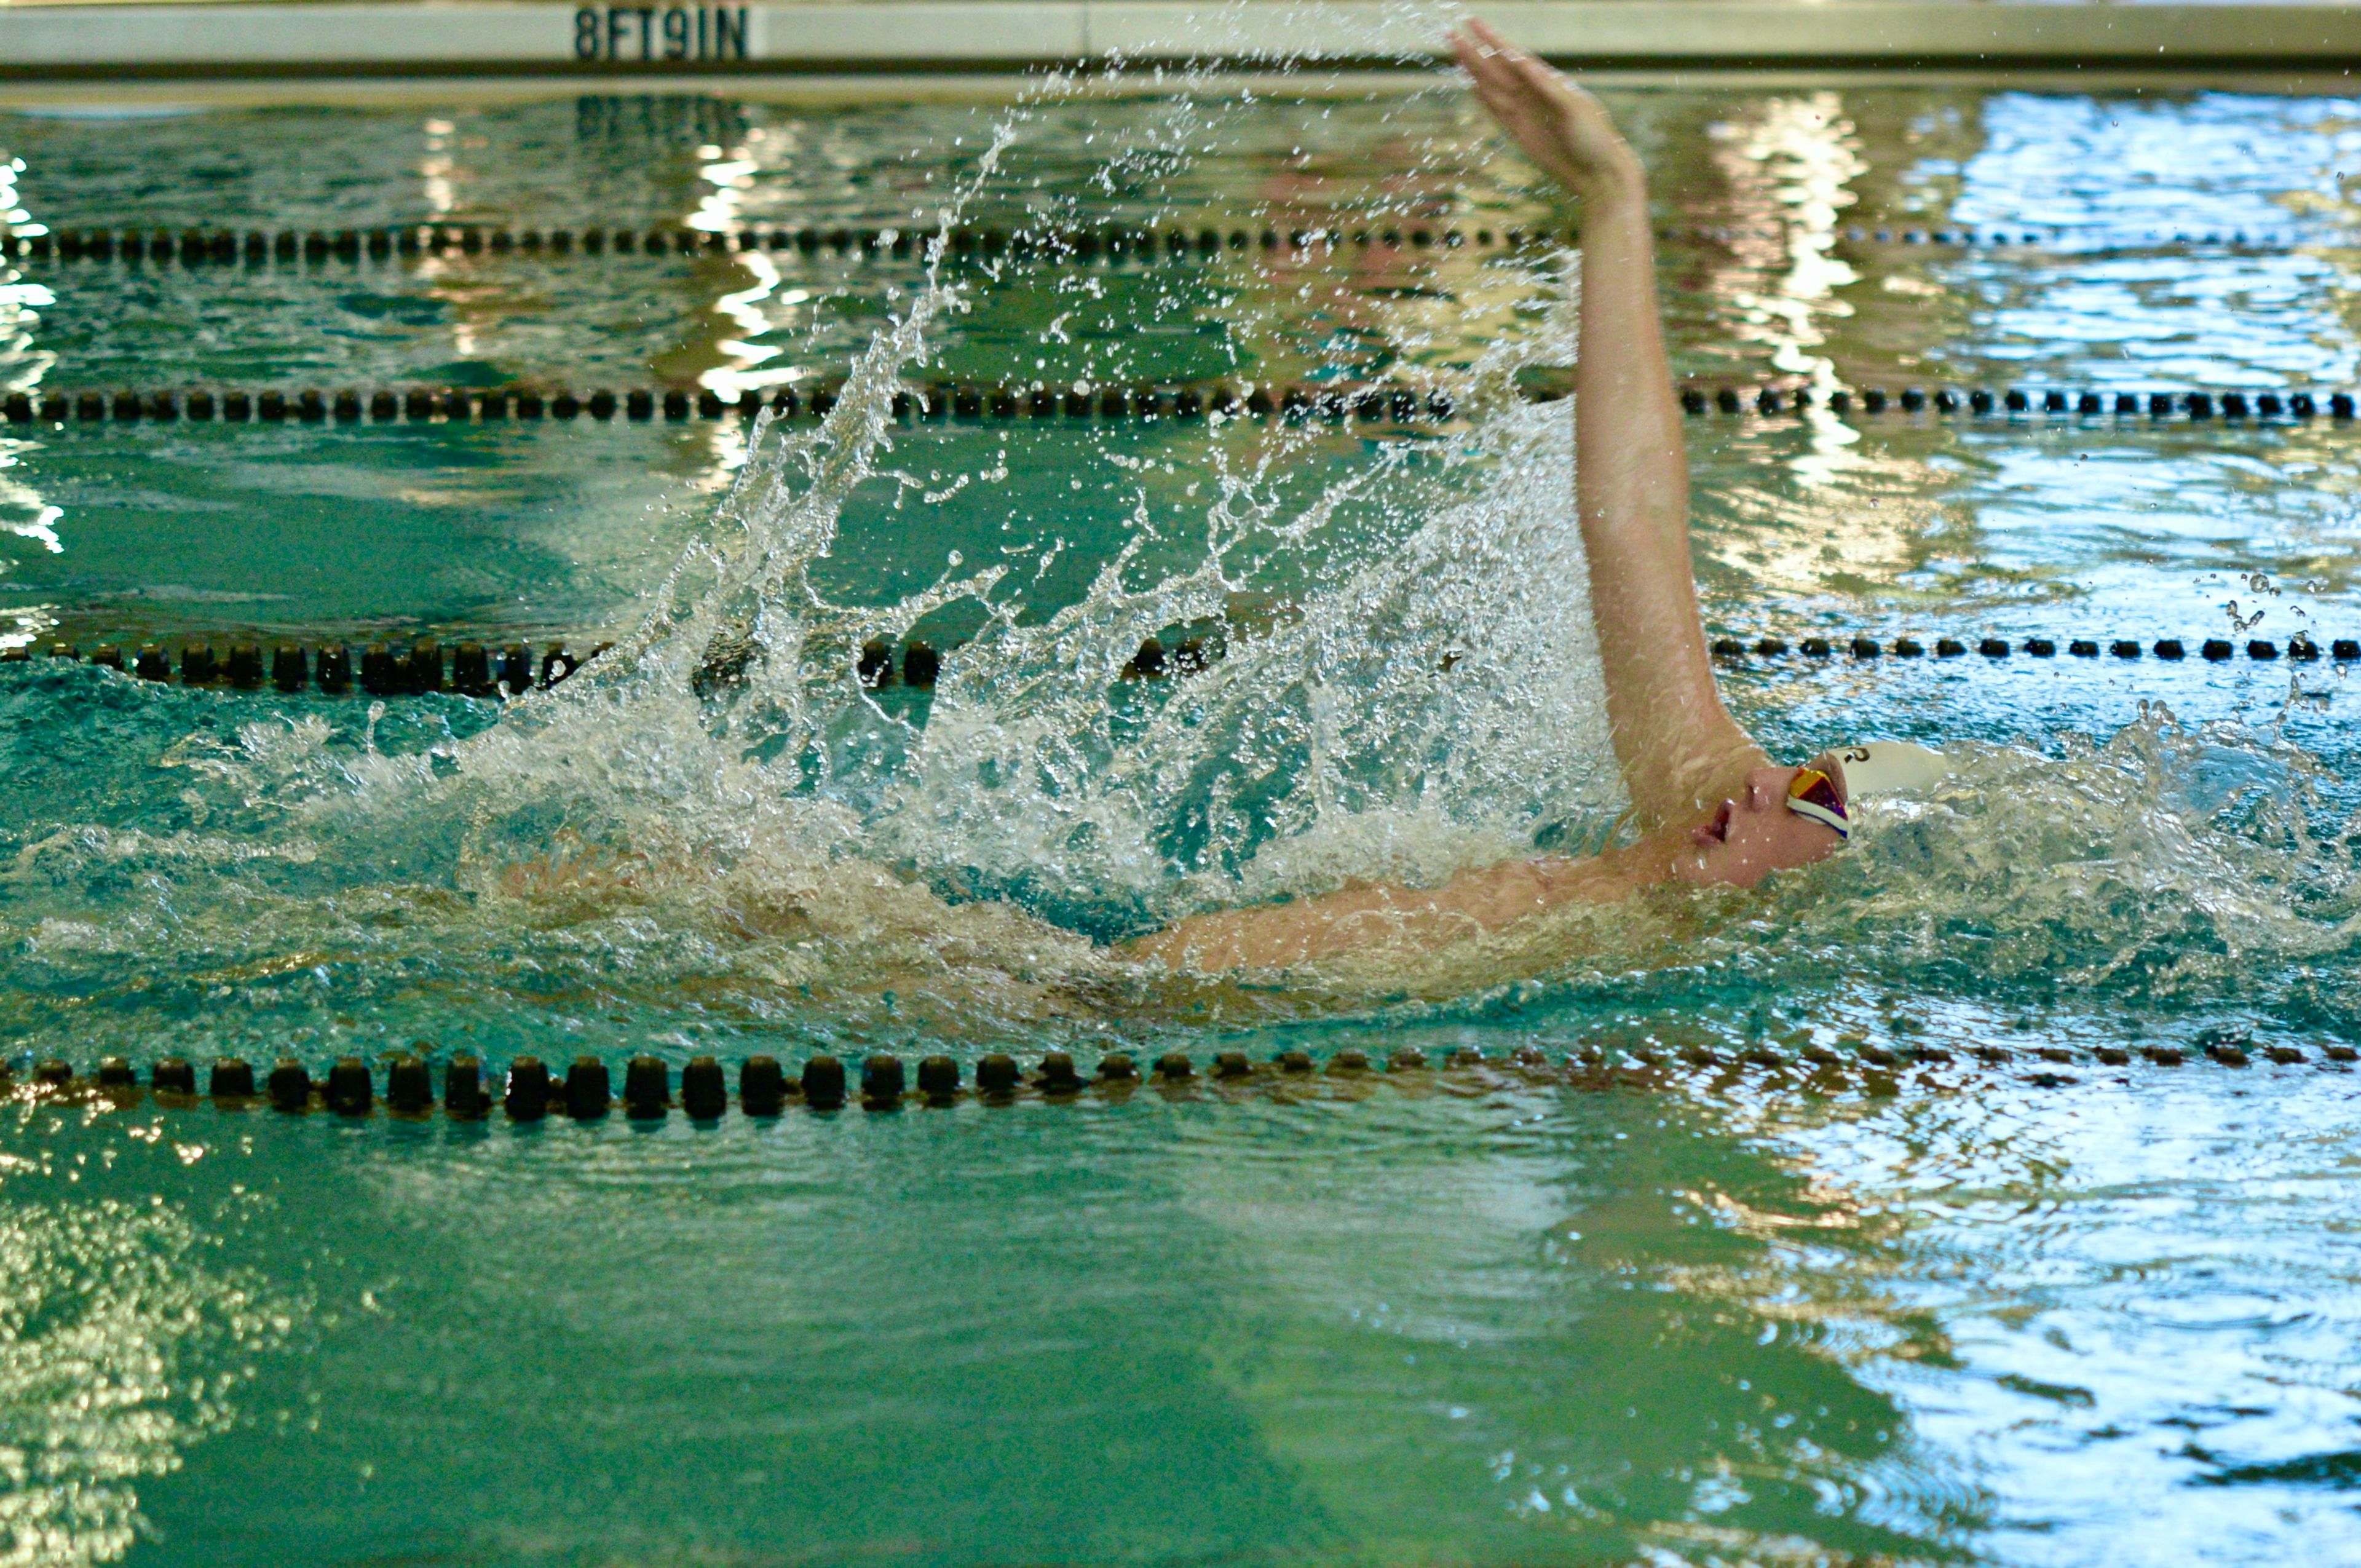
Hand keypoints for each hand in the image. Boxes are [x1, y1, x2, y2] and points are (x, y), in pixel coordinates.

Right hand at [1452, 19, 1641, 201]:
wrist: (1597, 173)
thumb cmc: (1593, 137)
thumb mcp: (1572, 107)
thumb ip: (1545, 85)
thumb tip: (1521, 62)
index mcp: (1547, 81)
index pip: (1513, 56)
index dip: (1492, 39)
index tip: (1472, 23)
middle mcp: (1532, 94)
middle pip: (1496, 69)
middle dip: (1474, 53)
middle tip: (1451, 35)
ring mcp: (1525, 113)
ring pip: (1492, 87)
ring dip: (1474, 72)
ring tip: (1456, 54)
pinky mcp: (1520, 133)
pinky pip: (1497, 111)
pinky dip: (1484, 100)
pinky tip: (1473, 87)